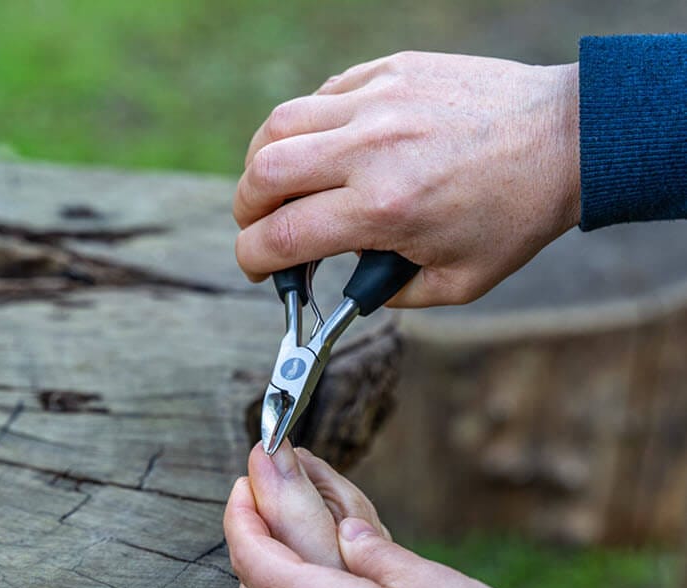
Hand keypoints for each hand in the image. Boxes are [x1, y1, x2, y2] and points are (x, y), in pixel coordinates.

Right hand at [233, 52, 579, 306]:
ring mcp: (378, 100)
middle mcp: (370, 149)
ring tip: (276, 185)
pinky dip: (306, 128)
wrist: (566, 139)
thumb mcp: (456, 283)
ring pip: (279, 124)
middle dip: (245, 211)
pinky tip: (323, 149)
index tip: (257, 267)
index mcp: (384, 209)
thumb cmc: (514, 215)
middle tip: (257, 227)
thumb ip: (390, 292)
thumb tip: (349, 283)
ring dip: (261, 163)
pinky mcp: (389, 70)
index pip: (282, 236)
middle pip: (263, 174)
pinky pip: (321, 96)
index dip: (253, 259)